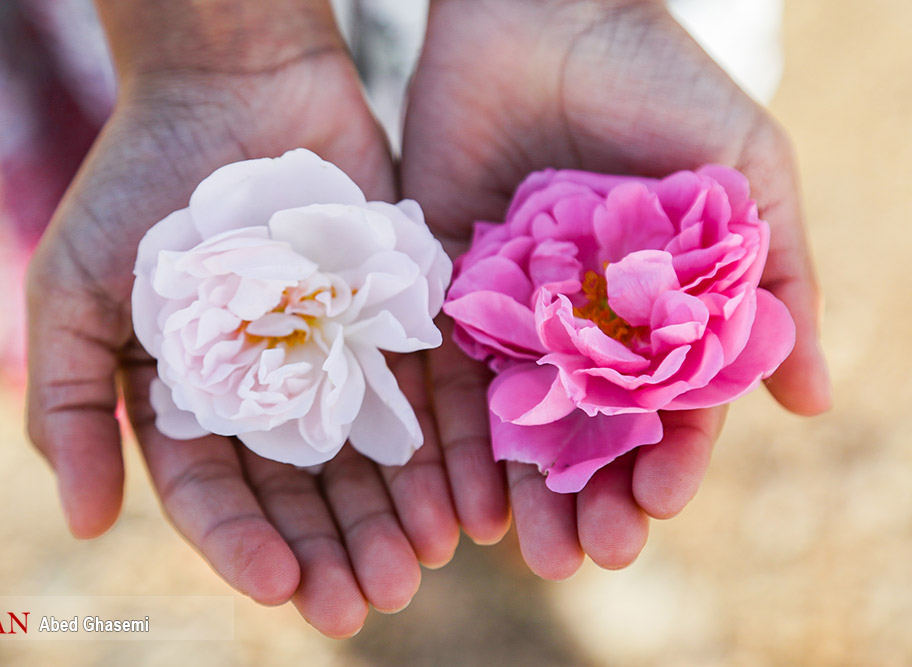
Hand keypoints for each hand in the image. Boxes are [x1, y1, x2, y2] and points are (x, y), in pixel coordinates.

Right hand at [26, 0, 456, 636]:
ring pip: (371, 457)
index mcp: (192, 400)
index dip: (246, 545)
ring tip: (423, 565)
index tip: (284, 588)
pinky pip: (425, 396)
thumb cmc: (142, 184)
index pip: (217, 494)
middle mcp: (270, 391)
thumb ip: (68, 404)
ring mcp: (337, 357)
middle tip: (370, 601)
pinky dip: (445, 452)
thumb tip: (81, 522)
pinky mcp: (395, 319)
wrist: (234, 84)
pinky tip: (467, 504)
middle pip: (305, 491)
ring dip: (396, 517)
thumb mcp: (77, 291)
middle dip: (335, 548)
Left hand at [402, 0, 830, 576]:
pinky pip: (451, 379)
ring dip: (528, 492)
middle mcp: (591, 323)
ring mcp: (519, 313)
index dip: (671, 459)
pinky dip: (459, 442)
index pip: (672, 406)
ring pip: (523, 422)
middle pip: (594, 431)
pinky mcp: (452, 293)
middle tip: (590, 555)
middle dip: (596, 497)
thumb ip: (781, 275)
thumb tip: (812, 397)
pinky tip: (464, 500)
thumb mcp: (744, 171)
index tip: (660, 503)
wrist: (544, 11)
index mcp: (664, 307)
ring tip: (529, 555)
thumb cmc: (657, 79)